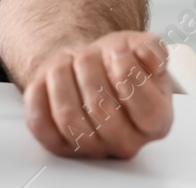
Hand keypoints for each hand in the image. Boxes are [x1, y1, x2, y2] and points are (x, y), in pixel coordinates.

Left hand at [21, 30, 171, 158]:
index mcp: (156, 122)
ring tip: (69, 61)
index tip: (118, 52)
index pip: (147, 108)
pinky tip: (50, 77)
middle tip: (89, 54)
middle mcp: (126, 142)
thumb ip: (152, 50)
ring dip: (62, 74)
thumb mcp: (140, 47)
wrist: (87, 69)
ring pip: (67, 115)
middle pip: (101, 107)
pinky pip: (40, 122)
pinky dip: (40, 92)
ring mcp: (91, 147)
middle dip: (90, 66)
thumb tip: (148, 58)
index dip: (128, 72)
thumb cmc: (115, 64)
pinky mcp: (57, 144)